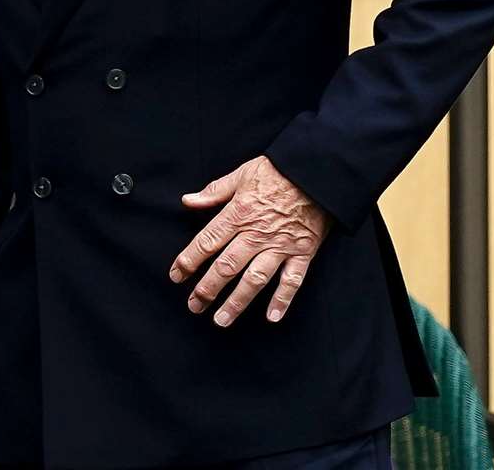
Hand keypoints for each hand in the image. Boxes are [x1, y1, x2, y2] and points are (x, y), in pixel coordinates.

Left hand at [171, 156, 330, 325]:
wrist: (317, 173)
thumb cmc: (278, 172)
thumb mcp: (241, 174)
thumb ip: (214, 191)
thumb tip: (187, 200)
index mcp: (237, 214)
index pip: (206, 243)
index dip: (188, 261)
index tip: (176, 276)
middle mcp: (256, 235)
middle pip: (226, 267)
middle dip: (207, 289)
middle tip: (194, 306)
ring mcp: (280, 246)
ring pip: (254, 280)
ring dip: (237, 302)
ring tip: (221, 320)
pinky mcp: (303, 253)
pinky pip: (292, 281)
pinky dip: (283, 300)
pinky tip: (271, 317)